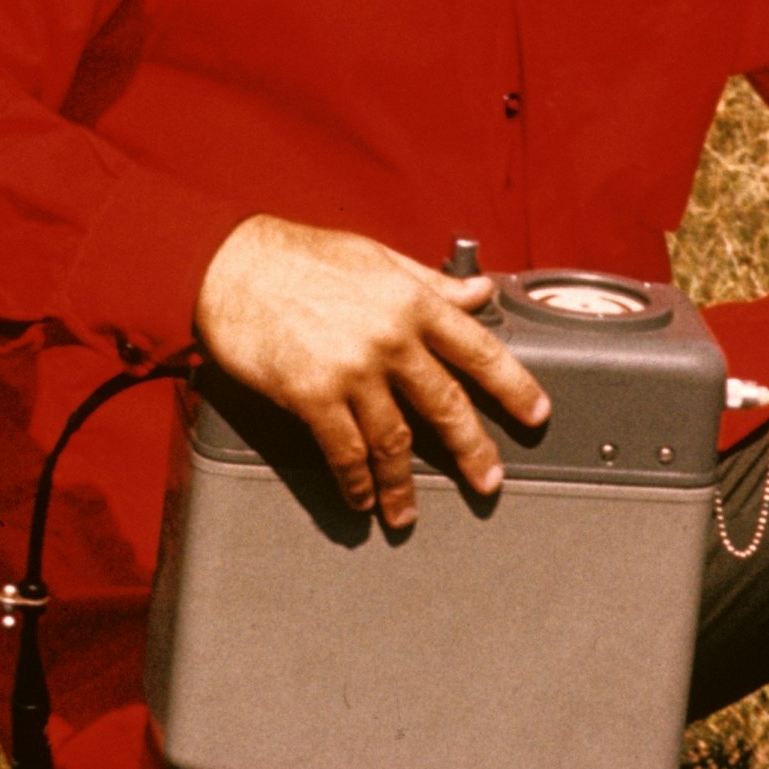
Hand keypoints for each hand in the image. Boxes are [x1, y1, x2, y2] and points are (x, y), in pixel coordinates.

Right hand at [192, 217, 547, 529]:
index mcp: (412, 302)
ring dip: (403, 483)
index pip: (479, 349)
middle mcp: (391, 339)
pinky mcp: (312, 395)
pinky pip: (344, 451)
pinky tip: (363, 499)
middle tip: (488, 481)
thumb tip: (479, 292)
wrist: (231, 263)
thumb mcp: (376, 257)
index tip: (537, 414)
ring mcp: (352, 370)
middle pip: (446, 405)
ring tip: (408, 513)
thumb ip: (431, 282)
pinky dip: (357, 481)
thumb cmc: (300, 256)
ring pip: (394, 439)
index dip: (514, 386)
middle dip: (471, 449)